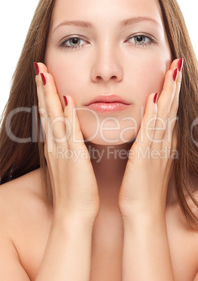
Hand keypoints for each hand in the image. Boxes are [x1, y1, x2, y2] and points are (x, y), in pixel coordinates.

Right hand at [35, 62, 99, 223]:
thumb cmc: (75, 190)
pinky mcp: (74, 159)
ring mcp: (62, 151)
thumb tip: (70, 132)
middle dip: (43, 88)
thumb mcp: (70, 163)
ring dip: (49, 95)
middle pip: (46, 111)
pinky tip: (66, 99)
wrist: (74, 214)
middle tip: (39, 66)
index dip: (46, 94)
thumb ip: (69, 147)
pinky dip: (66, 116)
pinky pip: (69, 134)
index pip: (49, 115)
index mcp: (56, 146)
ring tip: (45, 73)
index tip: (44, 75)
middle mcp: (55, 145)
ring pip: (53, 117)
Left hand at [118, 58, 182, 220]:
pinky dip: (154, 114)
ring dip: (169, 92)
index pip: (170, 112)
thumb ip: (153, 144)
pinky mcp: (146, 156)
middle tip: (177, 62)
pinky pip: (151, 131)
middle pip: (172, 108)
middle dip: (175, 85)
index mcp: (163, 143)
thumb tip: (154, 129)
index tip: (173, 72)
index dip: (172, 91)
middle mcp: (164, 143)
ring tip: (173, 70)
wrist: (142, 213)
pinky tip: (155, 98)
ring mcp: (157, 149)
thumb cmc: (142, 188)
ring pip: (165, 115)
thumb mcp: (150, 161)